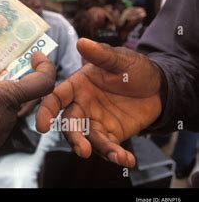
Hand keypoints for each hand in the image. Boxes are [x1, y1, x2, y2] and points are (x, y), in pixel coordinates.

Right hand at [36, 38, 162, 167]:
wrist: (159, 88)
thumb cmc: (135, 69)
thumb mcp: (120, 59)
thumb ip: (101, 54)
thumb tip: (81, 41)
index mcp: (77, 86)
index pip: (55, 99)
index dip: (46, 111)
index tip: (41, 126)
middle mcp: (82, 105)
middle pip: (69, 123)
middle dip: (74, 137)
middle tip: (83, 149)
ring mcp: (95, 121)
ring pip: (87, 138)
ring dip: (97, 149)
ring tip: (115, 155)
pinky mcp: (111, 134)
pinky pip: (107, 146)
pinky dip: (115, 155)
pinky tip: (126, 159)